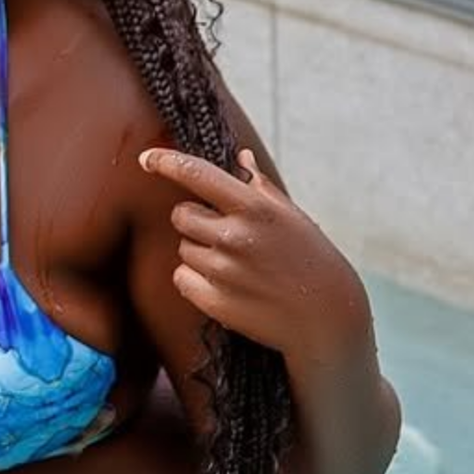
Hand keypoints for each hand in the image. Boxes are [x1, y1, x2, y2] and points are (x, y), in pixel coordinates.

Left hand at [139, 145, 371, 358]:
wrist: (325, 315)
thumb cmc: (310, 259)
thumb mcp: (291, 216)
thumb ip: (260, 187)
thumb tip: (241, 159)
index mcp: (255, 208)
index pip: (197, 175)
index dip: (167, 162)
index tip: (147, 158)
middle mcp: (234, 236)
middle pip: (180, 215)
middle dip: (195, 219)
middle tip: (225, 233)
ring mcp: (222, 270)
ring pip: (183, 248)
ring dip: (200, 251)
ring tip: (236, 264)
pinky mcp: (213, 301)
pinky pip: (181, 278)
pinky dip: (195, 279)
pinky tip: (226, 283)